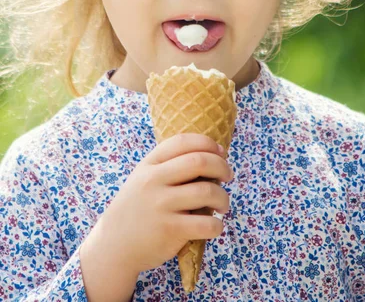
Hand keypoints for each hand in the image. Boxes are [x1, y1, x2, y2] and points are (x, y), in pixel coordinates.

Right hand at [83, 133, 232, 277]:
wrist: (113, 246)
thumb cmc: (137, 208)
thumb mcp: (143, 178)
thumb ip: (169, 165)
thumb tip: (213, 157)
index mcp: (149, 164)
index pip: (182, 142)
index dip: (208, 144)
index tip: (220, 153)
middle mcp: (153, 181)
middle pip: (199, 161)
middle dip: (222, 167)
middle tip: (228, 176)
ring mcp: (161, 205)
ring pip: (207, 191)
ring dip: (223, 198)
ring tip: (223, 205)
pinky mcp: (170, 230)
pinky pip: (206, 224)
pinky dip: (217, 225)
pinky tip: (214, 226)